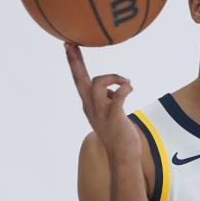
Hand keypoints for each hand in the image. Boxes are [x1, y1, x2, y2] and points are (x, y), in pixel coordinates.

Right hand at [66, 42, 140, 163]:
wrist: (123, 155)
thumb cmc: (119, 133)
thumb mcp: (111, 112)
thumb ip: (109, 100)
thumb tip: (115, 90)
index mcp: (89, 104)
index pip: (79, 80)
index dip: (74, 63)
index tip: (68, 46)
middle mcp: (91, 106)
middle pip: (80, 79)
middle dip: (75, 61)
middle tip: (71, 45)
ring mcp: (101, 112)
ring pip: (97, 84)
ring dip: (112, 77)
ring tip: (125, 81)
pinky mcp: (114, 117)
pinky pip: (118, 96)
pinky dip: (125, 88)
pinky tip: (131, 87)